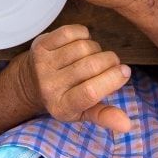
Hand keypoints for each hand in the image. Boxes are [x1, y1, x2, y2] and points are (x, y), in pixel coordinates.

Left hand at [10, 24, 132, 132]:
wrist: (29, 83)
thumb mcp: (82, 113)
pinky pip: (70, 32)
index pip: (90, 92)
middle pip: (91, 66)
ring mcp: (43, 64)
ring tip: (95, 55)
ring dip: (96, 48)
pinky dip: (83, 34)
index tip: (125, 72)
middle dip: (110, 61)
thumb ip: (104, 116)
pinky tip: (83, 42)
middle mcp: (50, 86)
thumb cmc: (63, 98)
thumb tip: (127, 125)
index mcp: (62, 107)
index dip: (112, 79)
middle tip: (113, 63)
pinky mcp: (40, 45)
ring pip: (83, 47)